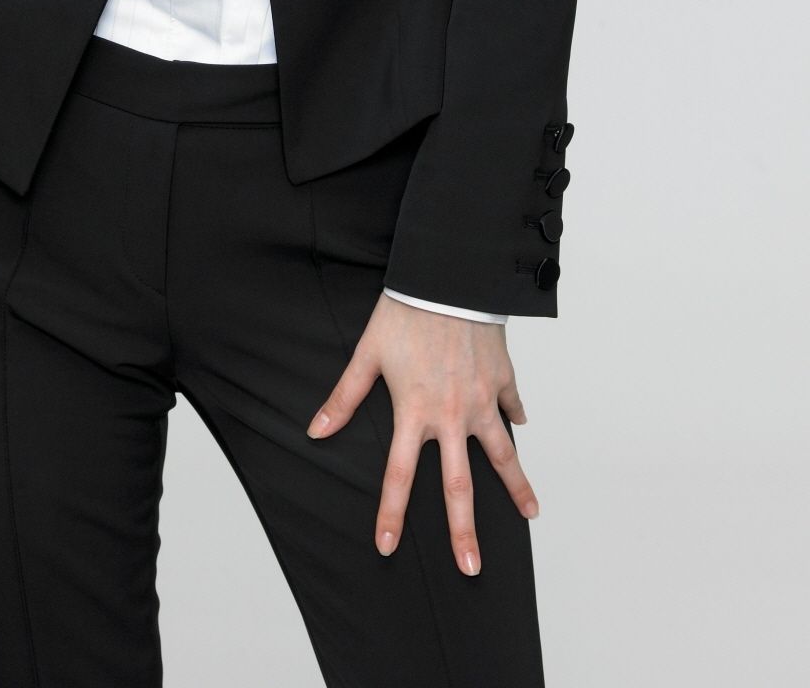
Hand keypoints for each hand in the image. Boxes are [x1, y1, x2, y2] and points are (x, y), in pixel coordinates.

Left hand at [306, 292, 537, 574]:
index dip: (391, 513)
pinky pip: (513, 407)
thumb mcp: (367, 354)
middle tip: (471, 568)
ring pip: (502, 455)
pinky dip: (516, 419)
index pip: (399, 475)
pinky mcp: (504, 380)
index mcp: (414, 413)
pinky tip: (521, 430)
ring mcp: (483, 401)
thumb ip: (344, 397)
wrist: (448, 277)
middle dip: (464, 531)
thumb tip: (316, 431)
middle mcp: (452, 416)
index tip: (387, 547)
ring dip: (516, 487)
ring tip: (530, 514)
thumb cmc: (404, 313)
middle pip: (459, 486)